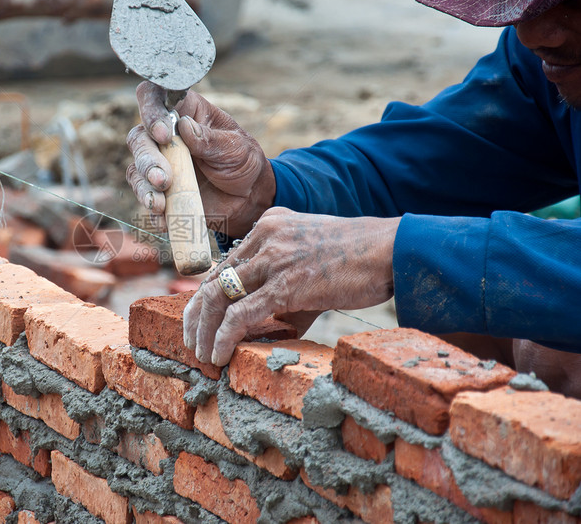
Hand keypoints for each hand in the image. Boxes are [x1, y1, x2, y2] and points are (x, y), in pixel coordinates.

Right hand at [126, 81, 275, 236]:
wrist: (248, 198)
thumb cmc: (243, 161)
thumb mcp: (235, 147)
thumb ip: (210, 139)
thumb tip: (184, 127)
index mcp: (184, 112)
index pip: (153, 97)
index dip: (150, 110)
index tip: (163, 134)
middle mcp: (165, 136)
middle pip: (138, 139)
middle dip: (147, 160)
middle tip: (163, 180)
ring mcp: (160, 164)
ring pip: (135, 170)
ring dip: (144, 188)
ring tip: (160, 204)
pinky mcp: (159, 190)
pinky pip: (145, 198)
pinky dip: (151, 210)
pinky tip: (163, 219)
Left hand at [185, 207, 399, 365]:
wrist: (390, 250)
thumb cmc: (356, 261)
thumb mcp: (308, 266)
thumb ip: (281, 292)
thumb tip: (258, 331)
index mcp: (267, 226)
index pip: (222, 266)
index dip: (202, 299)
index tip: (197, 324)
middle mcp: (263, 236)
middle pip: (212, 280)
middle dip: (195, 317)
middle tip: (192, 344)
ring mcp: (273, 257)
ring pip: (218, 297)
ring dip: (204, 331)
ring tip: (203, 355)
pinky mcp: (285, 283)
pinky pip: (240, 314)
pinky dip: (224, 337)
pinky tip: (219, 355)